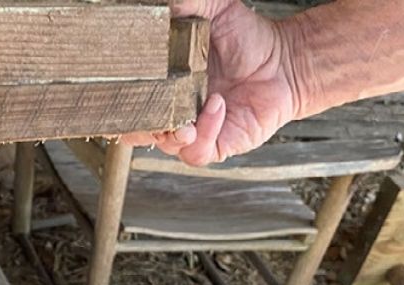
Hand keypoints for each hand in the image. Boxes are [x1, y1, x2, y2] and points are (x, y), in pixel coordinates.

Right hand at [122, 0, 311, 165]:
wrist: (284, 61)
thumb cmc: (247, 39)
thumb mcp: (213, 9)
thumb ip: (185, 3)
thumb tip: (160, 4)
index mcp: (163, 82)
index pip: (128, 100)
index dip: (119, 99)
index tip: (121, 84)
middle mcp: (174, 110)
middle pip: (135, 130)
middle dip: (136, 121)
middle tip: (147, 102)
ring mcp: (193, 130)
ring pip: (163, 144)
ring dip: (169, 129)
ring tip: (183, 110)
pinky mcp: (216, 145)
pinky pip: (197, 151)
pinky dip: (203, 131)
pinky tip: (215, 105)